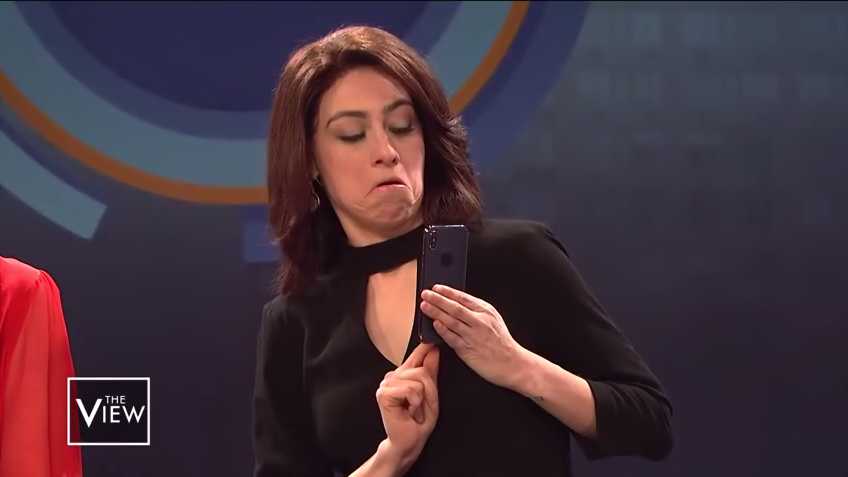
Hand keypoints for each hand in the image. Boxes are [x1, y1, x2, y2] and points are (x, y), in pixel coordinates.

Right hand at [375, 342, 439, 469]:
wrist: (409, 442)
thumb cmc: (419, 421)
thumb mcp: (431, 394)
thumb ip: (431, 372)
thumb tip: (433, 350)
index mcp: (403, 374)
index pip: (417, 354)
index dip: (426, 347)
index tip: (434, 339)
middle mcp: (393, 375)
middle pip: (422, 369)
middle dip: (429, 389)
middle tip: (421, 405)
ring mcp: (386, 383)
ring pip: (418, 378)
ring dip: (422, 398)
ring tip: (414, 409)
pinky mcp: (383, 393)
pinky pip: (411, 389)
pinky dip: (415, 402)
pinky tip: (409, 411)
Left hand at [420, 285, 524, 388]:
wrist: (512, 363)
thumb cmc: (502, 343)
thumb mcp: (494, 320)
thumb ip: (477, 311)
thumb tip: (456, 303)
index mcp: (486, 312)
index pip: (463, 298)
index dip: (448, 292)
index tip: (436, 288)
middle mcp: (480, 322)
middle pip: (455, 307)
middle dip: (438, 299)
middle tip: (425, 294)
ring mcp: (473, 336)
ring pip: (451, 321)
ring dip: (436, 312)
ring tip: (425, 306)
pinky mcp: (468, 349)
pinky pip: (452, 338)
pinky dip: (442, 330)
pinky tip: (435, 324)